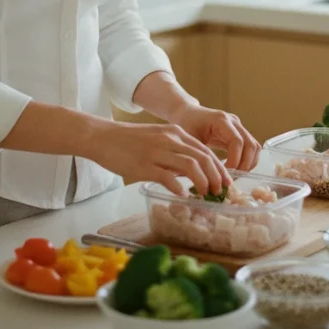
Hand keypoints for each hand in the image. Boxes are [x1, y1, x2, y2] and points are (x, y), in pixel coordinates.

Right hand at [84, 119, 230, 197]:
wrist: (102, 137)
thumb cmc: (128, 141)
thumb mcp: (157, 140)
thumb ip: (174, 152)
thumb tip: (190, 172)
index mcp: (175, 133)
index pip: (205, 150)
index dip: (219, 167)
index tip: (226, 181)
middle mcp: (170, 139)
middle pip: (203, 157)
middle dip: (216, 176)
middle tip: (221, 191)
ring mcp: (157, 151)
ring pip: (191, 165)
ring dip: (202, 182)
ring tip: (205, 194)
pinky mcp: (144, 164)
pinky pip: (167, 176)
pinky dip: (178, 187)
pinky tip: (182, 195)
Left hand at [171, 106, 260, 171]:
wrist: (187, 113)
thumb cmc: (185, 124)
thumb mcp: (187, 139)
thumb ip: (197, 154)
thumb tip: (203, 177)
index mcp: (220, 120)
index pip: (237, 141)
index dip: (235, 160)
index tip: (224, 174)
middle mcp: (233, 121)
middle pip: (250, 145)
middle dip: (244, 165)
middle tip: (230, 179)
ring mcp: (238, 126)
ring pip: (254, 147)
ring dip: (248, 164)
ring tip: (233, 176)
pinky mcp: (239, 133)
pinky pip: (251, 148)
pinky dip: (247, 161)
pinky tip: (234, 170)